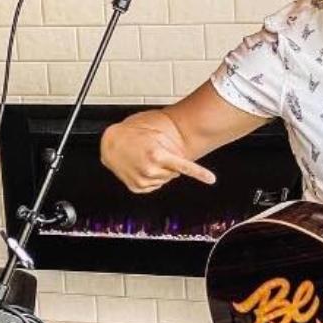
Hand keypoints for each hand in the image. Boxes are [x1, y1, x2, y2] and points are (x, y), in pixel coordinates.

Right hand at [100, 115, 215, 192]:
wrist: (111, 141)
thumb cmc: (133, 134)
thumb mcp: (156, 134)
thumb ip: (172, 146)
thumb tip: (186, 155)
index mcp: (157, 155)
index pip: (183, 166)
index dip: (199, 173)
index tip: (210, 179)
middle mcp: (150, 170)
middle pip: (173, 174)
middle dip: (168, 165)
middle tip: (156, 154)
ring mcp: (142, 180)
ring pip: (164, 180)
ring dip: (159, 171)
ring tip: (146, 159)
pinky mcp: (136, 187)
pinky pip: (153, 185)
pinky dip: (150, 178)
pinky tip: (141, 167)